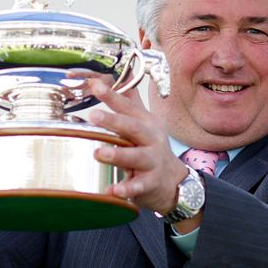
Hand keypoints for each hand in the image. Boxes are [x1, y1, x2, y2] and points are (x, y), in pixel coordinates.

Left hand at [88, 79, 187, 215]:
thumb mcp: (144, 123)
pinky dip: (126, 188)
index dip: (113, 95)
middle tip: (94, 115)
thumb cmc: (151, 148)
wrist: (173, 181)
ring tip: (98, 153)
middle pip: (133, 127)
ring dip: (118, 154)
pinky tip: (112, 190)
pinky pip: (138, 185)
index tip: (96, 86)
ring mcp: (152, 161)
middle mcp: (151, 139)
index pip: (128, 106)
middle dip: (115, 121)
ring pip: (136, 156)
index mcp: (146, 122)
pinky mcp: (151, 182)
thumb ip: (128, 101)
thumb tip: (110, 77)